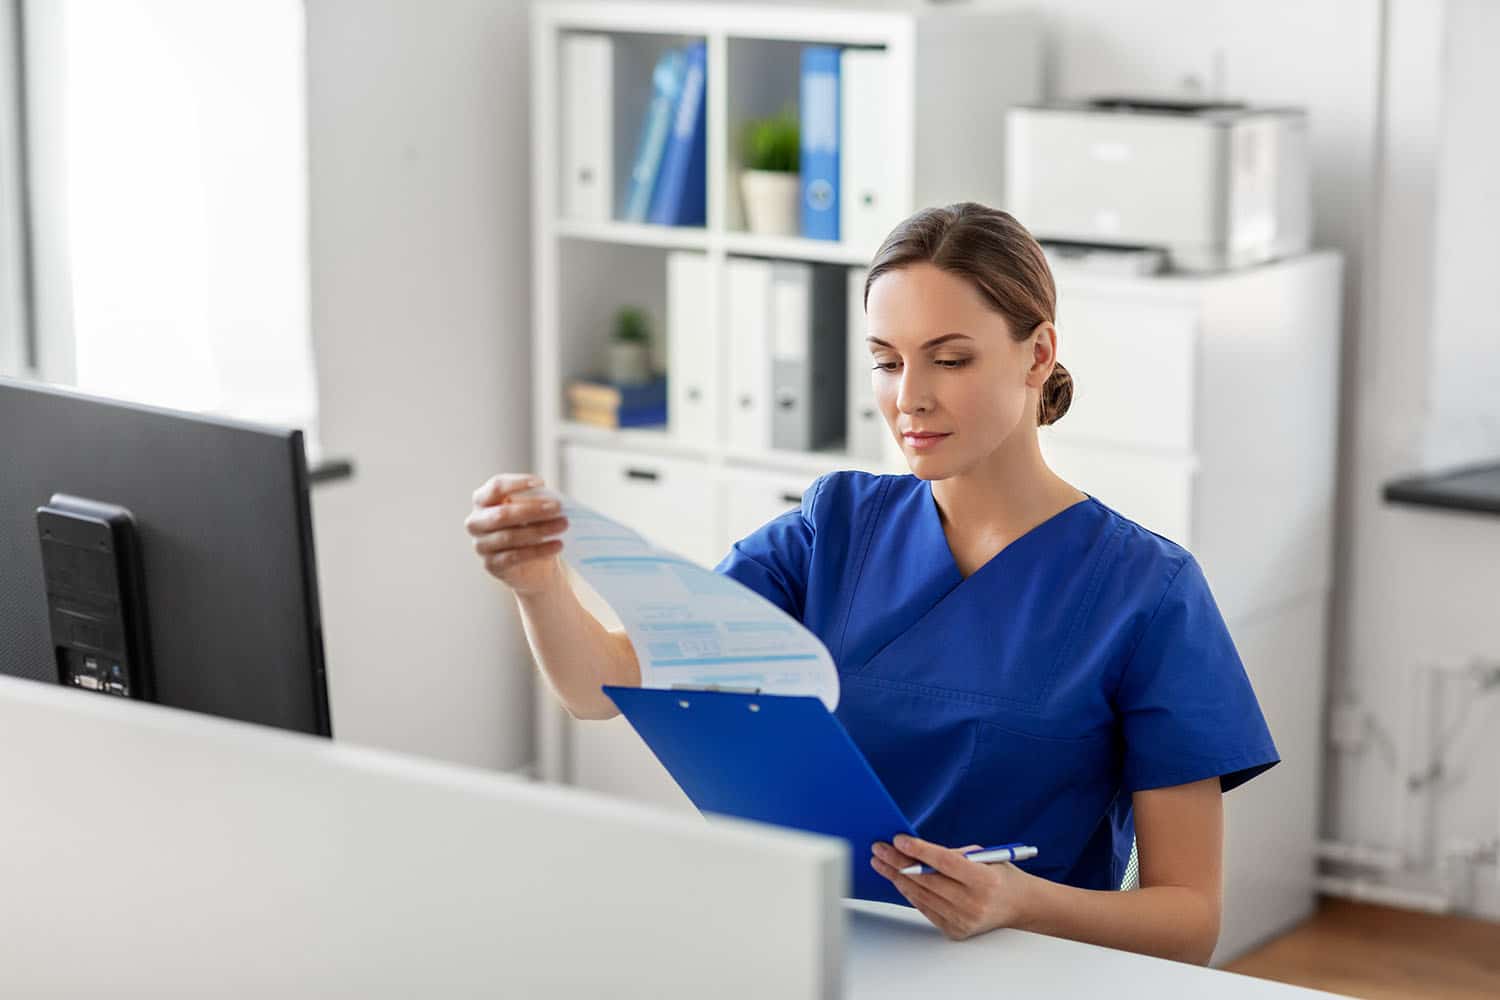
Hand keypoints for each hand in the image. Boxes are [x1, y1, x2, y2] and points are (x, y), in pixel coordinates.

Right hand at [465, 474, 568, 594]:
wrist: (534, 565)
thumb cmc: (531, 528)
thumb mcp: (533, 511)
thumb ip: (535, 501)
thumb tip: (550, 498)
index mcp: (483, 501)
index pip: (495, 487)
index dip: (517, 483)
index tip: (541, 483)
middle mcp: (476, 522)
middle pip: (502, 514)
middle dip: (532, 510)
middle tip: (557, 507)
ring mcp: (481, 545)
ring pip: (509, 536)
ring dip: (540, 529)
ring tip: (563, 525)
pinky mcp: (491, 565)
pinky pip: (515, 556)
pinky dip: (539, 550)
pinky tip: (557, 545)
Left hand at [870, 835, 1029, 940]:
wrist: (1021, 906)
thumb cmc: (1001, 876)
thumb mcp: (985, 857)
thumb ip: (953, 855)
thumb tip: (916, 850)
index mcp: (985, 881)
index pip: (945, 863)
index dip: (920, 850)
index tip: (898, 840)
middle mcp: (974, 903)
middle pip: (927, 880)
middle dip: (898, 862)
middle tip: (880, 849)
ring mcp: (963, 920)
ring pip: (921, 896)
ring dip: (897, 877)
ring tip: (882, 863)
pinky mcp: (955, 931)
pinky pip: (925, 909)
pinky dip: (910, 893)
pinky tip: (897, 879)